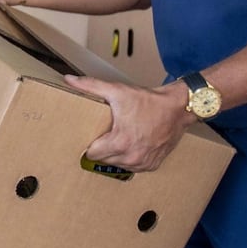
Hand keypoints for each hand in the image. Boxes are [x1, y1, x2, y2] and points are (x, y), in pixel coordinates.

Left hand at [63, 75, 193, 172]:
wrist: (177, 108)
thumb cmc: (148, 101)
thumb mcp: (117, 91)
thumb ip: (90, 86)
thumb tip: (69, 80)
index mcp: (119, 143)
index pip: (92, 154)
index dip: (90, 144)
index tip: (93, 135)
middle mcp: (131, 158)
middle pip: (104, 160)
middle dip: (103, 149)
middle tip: (106, 135)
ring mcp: (143, 163)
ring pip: (118, 165)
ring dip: (116, 155)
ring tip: (119, 139)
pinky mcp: (153, 165)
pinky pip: (134, 167)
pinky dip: (131, 158)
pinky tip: (132, 144)